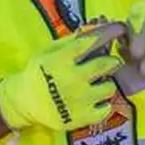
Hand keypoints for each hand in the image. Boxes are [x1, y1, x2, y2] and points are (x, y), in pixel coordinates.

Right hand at [0, 22, 124, 131]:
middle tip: (111, 62)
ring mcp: (78, 100)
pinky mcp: (81, 118)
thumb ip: (73, 40)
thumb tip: (97, 25)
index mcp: (61, 59)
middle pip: (106, 64)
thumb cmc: (39, 72)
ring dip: (107, 84)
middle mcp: (71, 79)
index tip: (120, 29)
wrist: (24, 102)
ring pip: (109, 88)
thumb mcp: (49, 51)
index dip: (109, 33)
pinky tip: (95, 101)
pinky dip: (103, 105)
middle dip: (112, 61)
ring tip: (98, 84)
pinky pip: (106, 109)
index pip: (92, 41)